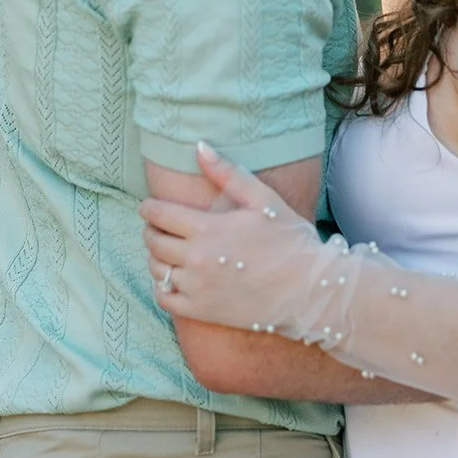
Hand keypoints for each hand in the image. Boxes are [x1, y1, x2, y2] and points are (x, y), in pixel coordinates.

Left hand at [140, 142, 333, 333]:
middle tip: (158, 226)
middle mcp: (197, 260)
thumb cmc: (290, 239)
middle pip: (153, 241)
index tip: (148, 205)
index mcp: (208, 229)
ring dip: (156, 257)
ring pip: (156, 269)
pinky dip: (161, 287)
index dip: (148, 207)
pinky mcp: (203, 311)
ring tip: (167, 250)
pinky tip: (172, 278)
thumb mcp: (263, 199)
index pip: (158, 215)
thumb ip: (227, 173)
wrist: (309, 289)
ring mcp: (198, 288)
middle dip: (151, 230)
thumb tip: (199, 146)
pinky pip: (164, 299)